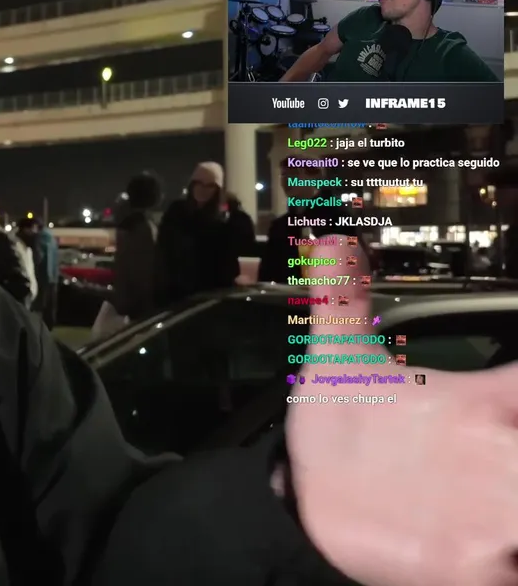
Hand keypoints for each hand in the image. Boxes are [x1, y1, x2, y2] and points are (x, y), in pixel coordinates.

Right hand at [287, 237, 517, 585]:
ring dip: (517, 506)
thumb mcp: (337, 362)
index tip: (516, 404)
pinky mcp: (480, 568)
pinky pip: (515, 570)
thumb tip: (334, 240)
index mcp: (485, 402)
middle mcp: (502, 450)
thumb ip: (347, 300)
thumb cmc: (336, 441)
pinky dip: (507, 562)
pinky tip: (494, 553)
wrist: (298, 519)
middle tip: (503, 449)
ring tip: (496, 502)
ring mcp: (498, 513)